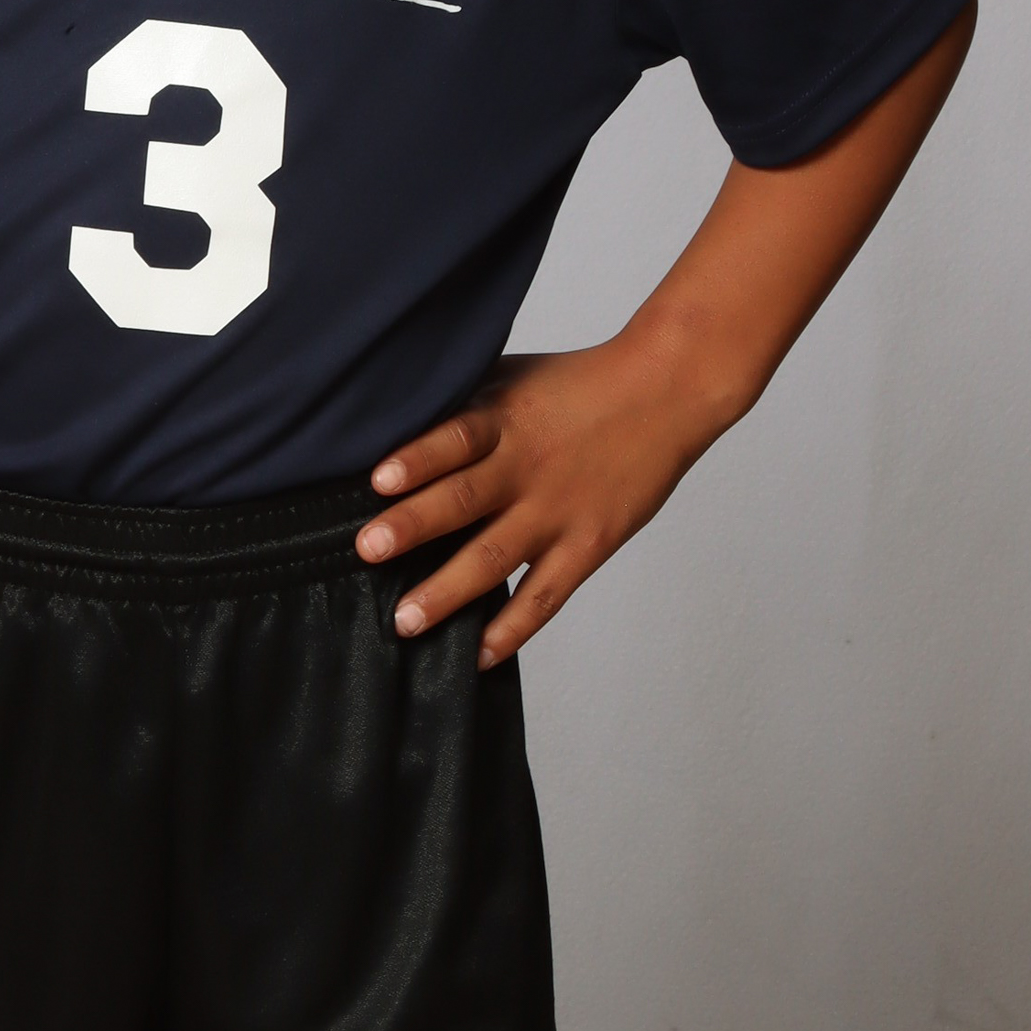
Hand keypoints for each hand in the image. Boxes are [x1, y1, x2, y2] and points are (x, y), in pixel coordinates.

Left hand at [354, 340, 721, 668]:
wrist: (663, 393)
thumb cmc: (576, 383)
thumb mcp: (511, 376)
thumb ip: (462, 404)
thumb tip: (393, 423)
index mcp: (504, 419)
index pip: (456, 439)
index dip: (417, 459)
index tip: (377, 481)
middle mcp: (526, 469)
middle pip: (464, 501)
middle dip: (412, 528)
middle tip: (366, 552)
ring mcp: (557, 512)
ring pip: (494, 557)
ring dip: (447, 591)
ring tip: (404, 620)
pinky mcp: (588, 544)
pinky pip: (545, 595)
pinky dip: (512, 627)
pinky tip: (478, 654)